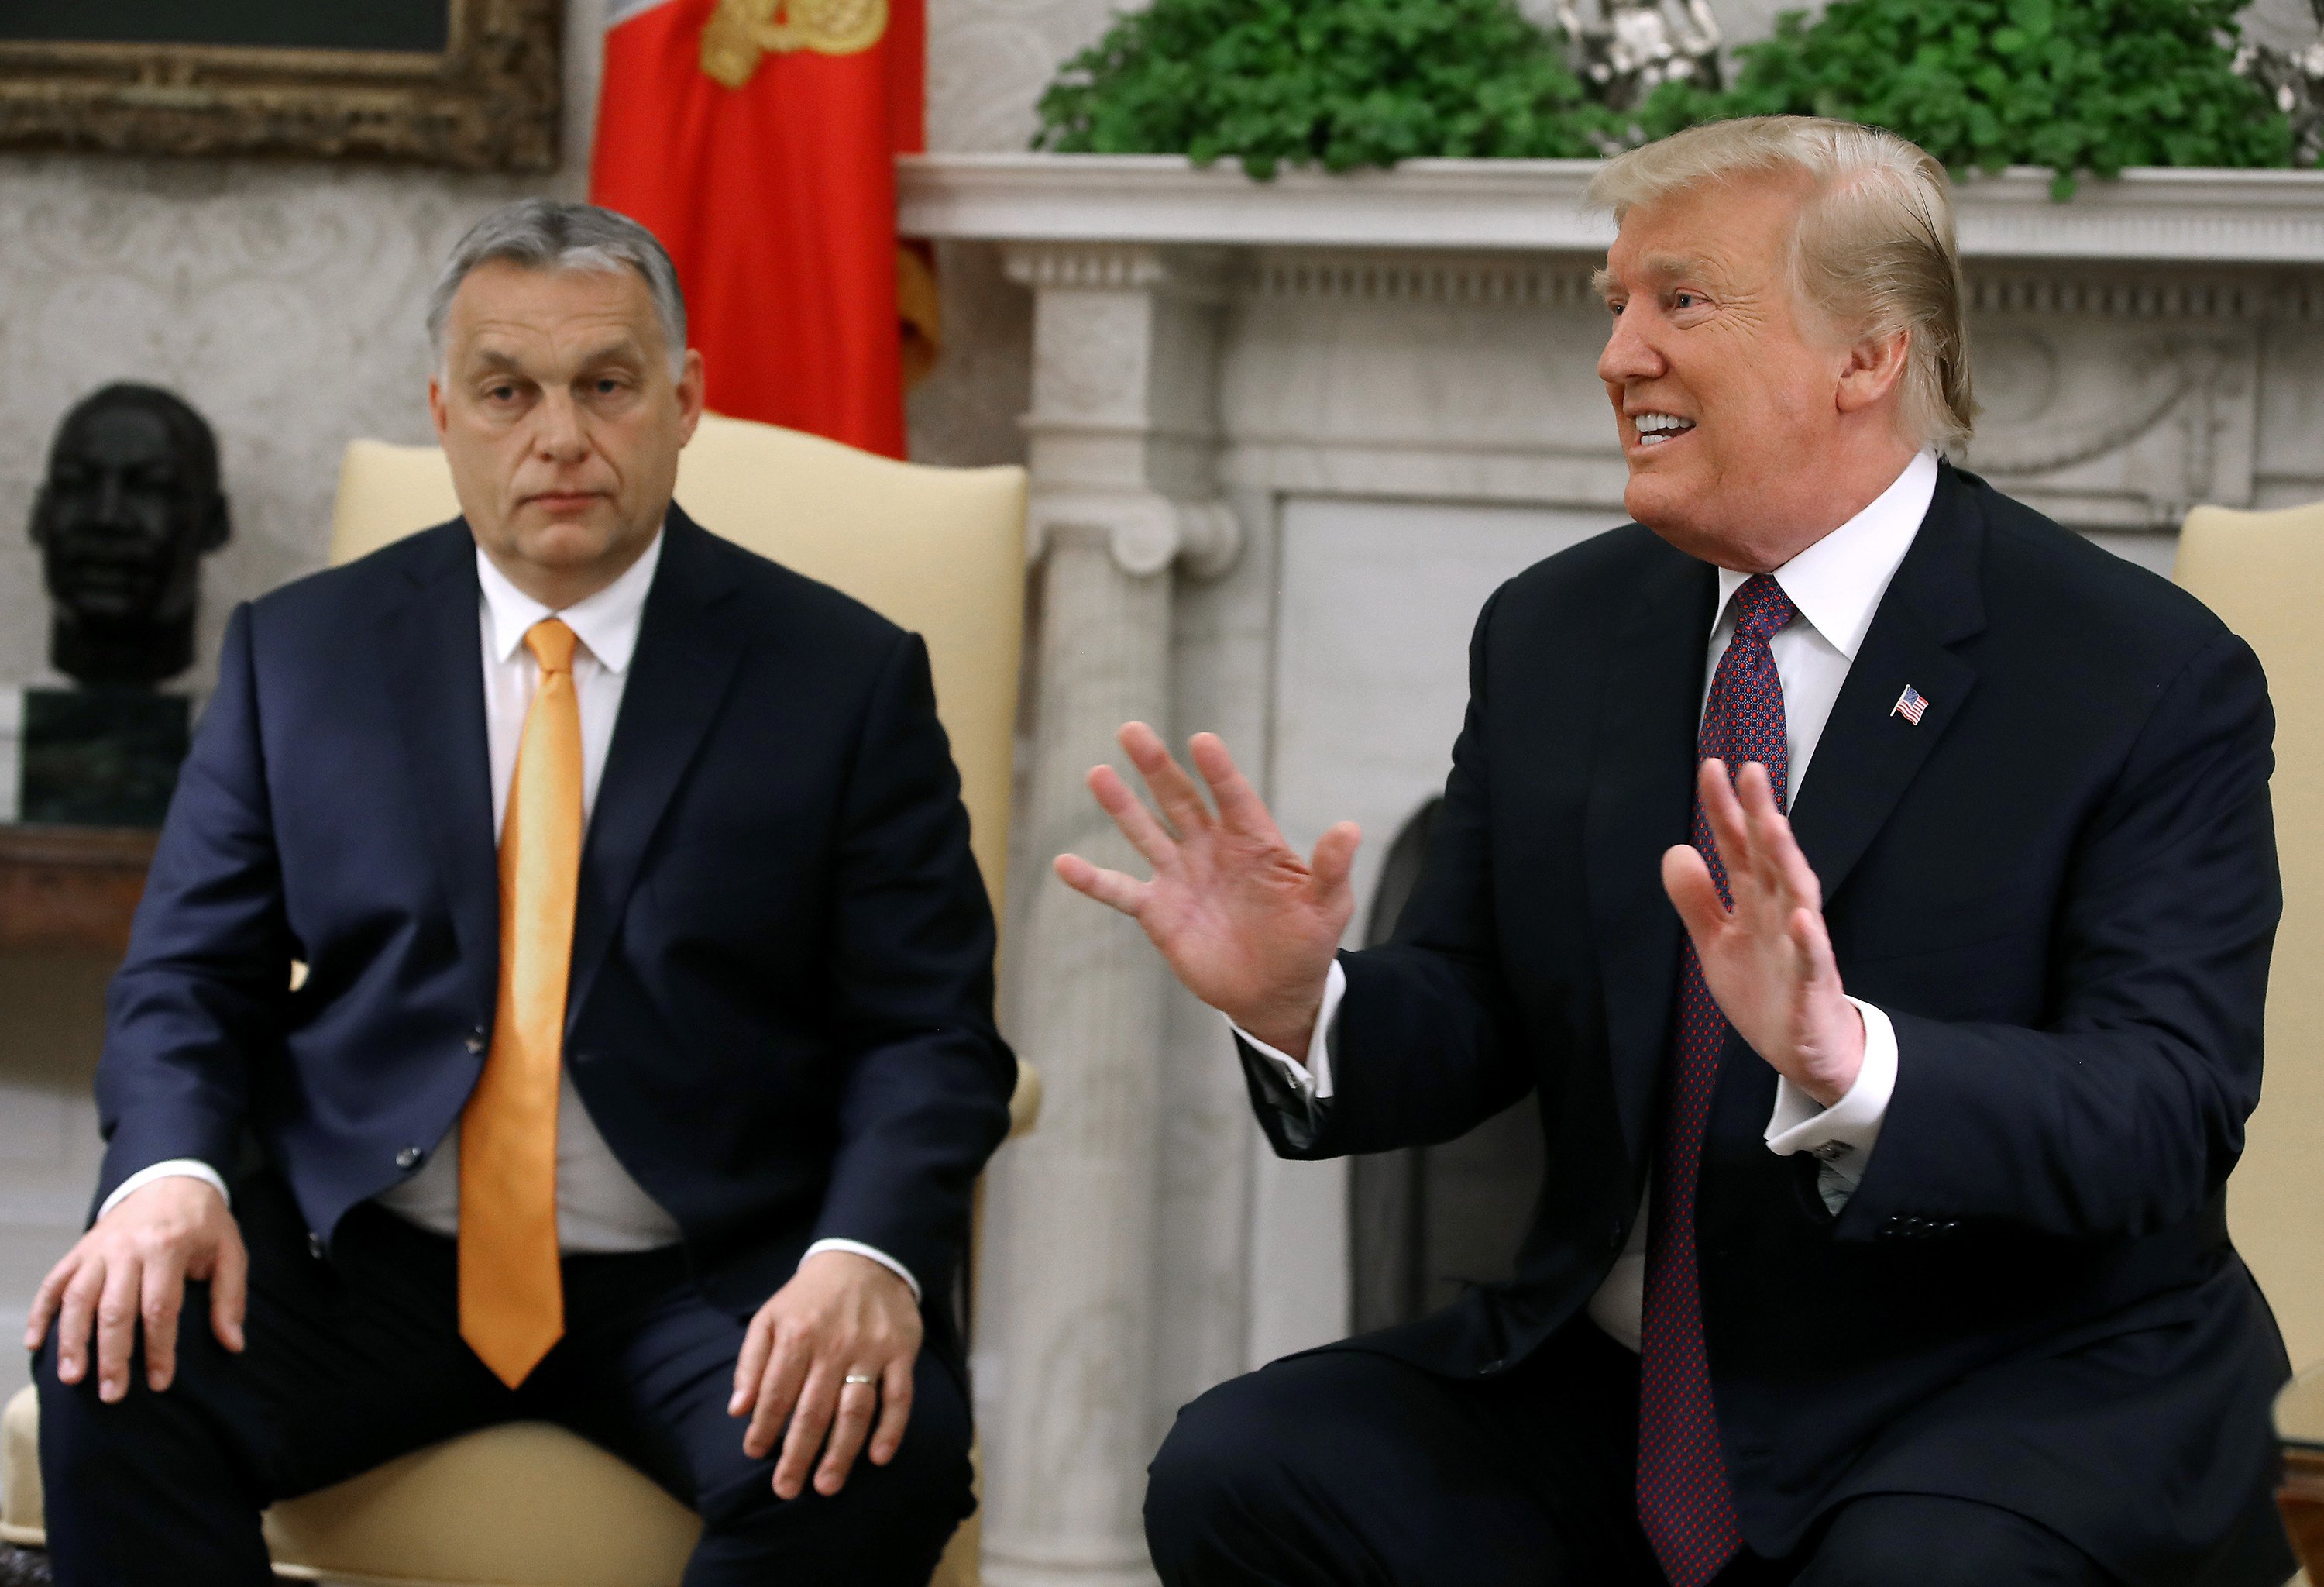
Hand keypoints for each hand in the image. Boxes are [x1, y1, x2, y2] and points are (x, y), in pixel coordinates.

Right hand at [25, 1175, 246, 1401]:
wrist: (171, 1179)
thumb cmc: (204, 1223)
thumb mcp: (230, 1251)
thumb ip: (230, 1298)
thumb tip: (234, 1344)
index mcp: (167, 1247)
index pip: (160, 1307)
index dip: (159, 1349)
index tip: (160, 1383)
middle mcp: (127, 1249)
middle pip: (114, 1309)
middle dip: (112, 1356)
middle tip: (113, 1393)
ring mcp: (98, 1249)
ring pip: (77, 1299)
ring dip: (71, 1340)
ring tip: (72, 1377)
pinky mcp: (79, 1250)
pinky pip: (54, 1282)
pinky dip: (41, 1313)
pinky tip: (35, 1344)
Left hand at [729, 1250, 920, 1499]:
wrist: (865, 1258)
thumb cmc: (810, 1296)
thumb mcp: (770, 1316)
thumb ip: (752, 1361)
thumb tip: (738, 1409)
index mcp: (797, 1335)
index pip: (776, 1393)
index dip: (764, 1427)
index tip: (756, 1454)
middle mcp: (834, 1345)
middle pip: (814, 1410)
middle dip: (798, 1454)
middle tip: (787, 1489)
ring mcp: (871, 1351)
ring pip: (854, 1410)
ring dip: (841, 1452)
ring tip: (827, 1485)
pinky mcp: (901, 1353)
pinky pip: (899, 1396)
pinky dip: (891, 1428)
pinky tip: (878, 1456)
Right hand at [1055, 723, 1358, 1056]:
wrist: (1276, 991)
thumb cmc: (1306, 942)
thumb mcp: (1328, 907)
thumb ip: (1331, 869)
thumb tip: (1350, 828)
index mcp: (1253, 841)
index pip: (1232, 797)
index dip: (1218, 771)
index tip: (1202, 742)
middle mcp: (1211, 849)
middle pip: (1179, 800)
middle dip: (1156, 767)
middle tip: (1132, 730)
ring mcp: (1181, 876)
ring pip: (1145, 832)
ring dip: (1121, 805)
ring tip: (1097, 773)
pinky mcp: (1158, 911)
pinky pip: (1120, 890)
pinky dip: (1092, 879)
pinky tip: (1064, 864)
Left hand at [1661, 759, 1864, 1105]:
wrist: (1804, 1050)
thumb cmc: (1765, 989)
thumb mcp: (1716, 943)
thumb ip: (1696, 899)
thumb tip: (1677, 849)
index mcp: (1755, 901)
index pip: (1739, 847)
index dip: (1725, 810)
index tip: (1713, 767)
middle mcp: (1781, 912)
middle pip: (1770, 857)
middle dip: (1761, 815)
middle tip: (1751, 770)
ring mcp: (1800, 946)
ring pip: (1797, 894)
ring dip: (1787, 859)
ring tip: (1774, 823)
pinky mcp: (1812, 984)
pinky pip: (1812, 959)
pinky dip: (1808, 939)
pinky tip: (1803, 917)